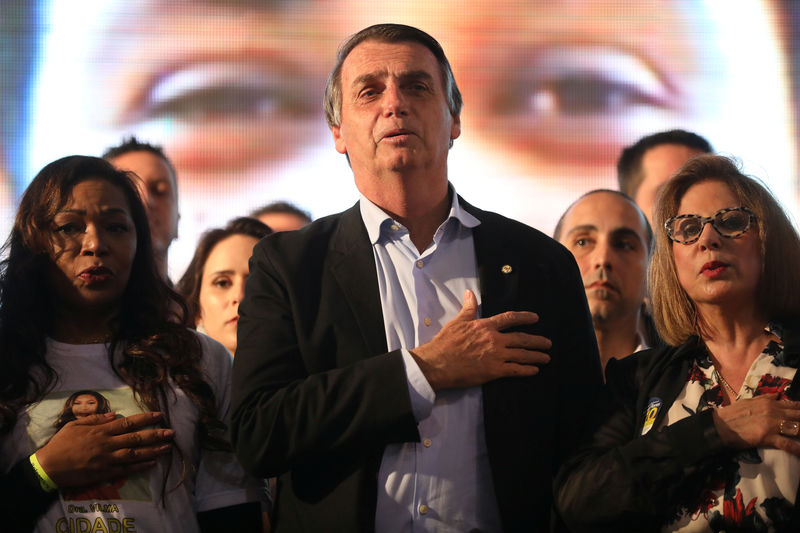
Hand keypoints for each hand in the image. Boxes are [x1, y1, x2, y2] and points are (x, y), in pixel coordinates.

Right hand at [35, 411, 174, 487]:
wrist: (49, 466)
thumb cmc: (61, 444)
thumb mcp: (75, 425)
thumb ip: (95, 419)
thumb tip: (113, 414)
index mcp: (101, 430)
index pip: (128, 422)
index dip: (146, 418)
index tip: (159, 415)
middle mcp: (108, 444)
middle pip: (136, 437)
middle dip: (156, 434)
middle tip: (172, 432)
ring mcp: (107, 459)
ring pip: (135, 453)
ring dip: (153, 450)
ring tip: (168, 447)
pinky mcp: (104, 473)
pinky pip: (126, 470)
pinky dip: (140, 466)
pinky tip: (152, 463)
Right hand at [409, 289, 551, 390]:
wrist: (438, 363)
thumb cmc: (445, 343)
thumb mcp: (457, 322)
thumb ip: (468, 308)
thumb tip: (470, 293)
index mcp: (485, 326)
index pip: (509, 318)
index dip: (524, 317)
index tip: (535, 318)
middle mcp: (494, 339)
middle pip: (521, 338)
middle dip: (537, 341)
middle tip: (548, 343)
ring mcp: (496, 355)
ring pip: (522, 355)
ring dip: (536, 356)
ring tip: (546, 357)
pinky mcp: (494, 371)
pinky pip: (516, 370)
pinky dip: (527, 370)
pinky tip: (534, 370)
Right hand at [712, 394, 799, 454]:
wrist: (719, 426)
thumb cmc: (731, 414)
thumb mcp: (748, 401)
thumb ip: (765, 398)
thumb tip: (779, 395)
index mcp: (769, 403)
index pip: (793, 405)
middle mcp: (773, 412)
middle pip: (799, 416)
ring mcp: (771, 425)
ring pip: (797, 428)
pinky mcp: (767, 437)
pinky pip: (787, 444)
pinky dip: (797, 449)